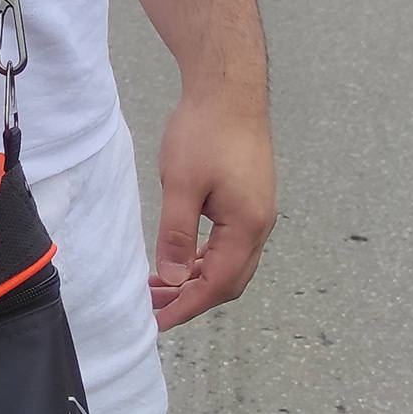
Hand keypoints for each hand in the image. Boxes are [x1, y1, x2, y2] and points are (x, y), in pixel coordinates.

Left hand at [150, 89, 275, 329]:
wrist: (229, 91)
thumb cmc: (205, 132)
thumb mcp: (182, 185)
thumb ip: (176, 234)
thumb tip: (172, 279)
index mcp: (247, 226)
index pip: (217, 284)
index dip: (187, 307)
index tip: (158, 323)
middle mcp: (258, 224)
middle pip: (228, 281)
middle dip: (191, 300)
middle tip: (153, 309)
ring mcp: (256, 212)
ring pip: (228, 263)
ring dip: (195, 280)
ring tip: (157, 287)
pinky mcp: (247, 200)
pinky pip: (228, 244)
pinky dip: (202, 258)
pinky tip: (178, 259)